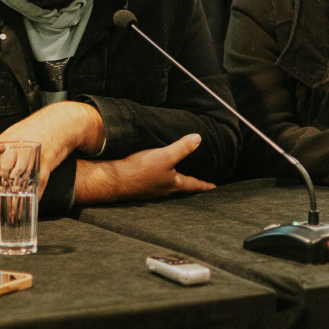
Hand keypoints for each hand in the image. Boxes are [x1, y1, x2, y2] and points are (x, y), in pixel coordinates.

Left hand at [0, 102, 105, 213]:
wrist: (60, 122)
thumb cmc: (35, 130)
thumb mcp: (13, 134)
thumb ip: (2, 150)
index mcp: (3, 141)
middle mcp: (13, 149)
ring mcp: (29, 156)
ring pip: (14, 183)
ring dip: (9, 201)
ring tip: (5, 214)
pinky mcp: (45, 164)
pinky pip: (36, 184)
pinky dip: (32, 197)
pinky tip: (27, 206)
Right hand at [73, 134, 215, 204]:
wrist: (115, 180)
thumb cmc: (141, 170)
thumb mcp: (165, 156)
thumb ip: (182, 148)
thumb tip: (198, 139)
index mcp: (173, 184)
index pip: (193, 185)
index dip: (204, 185)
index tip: (213, 187)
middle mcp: (163, 190)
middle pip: (181, 188)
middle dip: (189, 184)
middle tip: (197, 183)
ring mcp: (151, 189)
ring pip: (167, 186)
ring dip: (174, 181)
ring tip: (177, 177)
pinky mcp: (139, 186)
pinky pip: (153, 182)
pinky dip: (158, 178)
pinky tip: (153, 173)